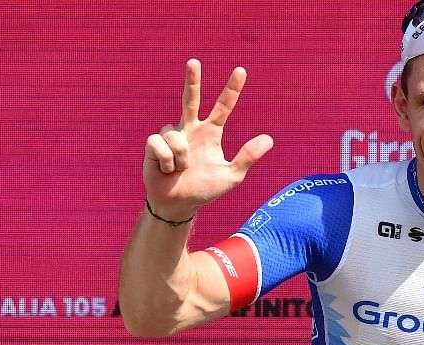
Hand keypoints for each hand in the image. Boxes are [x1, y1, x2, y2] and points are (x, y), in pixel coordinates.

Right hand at [143, 60, 273, 217]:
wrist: (178, 205)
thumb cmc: (204, 190)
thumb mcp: (231, 176)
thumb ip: (247, 157)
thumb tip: (269, 139)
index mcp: (211, 133)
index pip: (223, 107)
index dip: (232, 90)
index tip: (241, 71)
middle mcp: (191, 129)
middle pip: (190, 98)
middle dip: (191, 80)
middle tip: (194, 61)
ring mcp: (172, 134)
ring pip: (176, 136)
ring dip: (180, 158)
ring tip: (180, 170)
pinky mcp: (154, 143)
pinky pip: (162, 145)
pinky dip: (167, 162)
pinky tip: (166, 170)